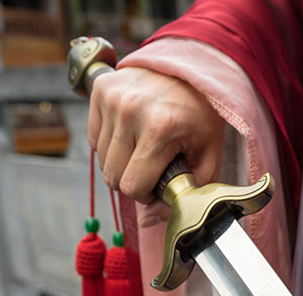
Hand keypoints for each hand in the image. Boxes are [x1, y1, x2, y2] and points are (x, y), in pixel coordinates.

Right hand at [88, 66, 224, 227]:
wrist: (192, 67)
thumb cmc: (202, 115)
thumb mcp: (208, 155)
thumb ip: (185, 193)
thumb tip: (147, 220)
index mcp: (161, 127)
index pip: (132, 186)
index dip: (146, 195)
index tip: (160, 185)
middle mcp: (130, 109)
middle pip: (112, 177)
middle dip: (133, 182)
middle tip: (153, 168)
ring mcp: (112, 97)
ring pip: (101, 160)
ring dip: (122, 163)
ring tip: (145, 147)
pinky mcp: (100, 89)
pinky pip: (94, 138)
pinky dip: (111, 144)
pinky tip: (132, 132)